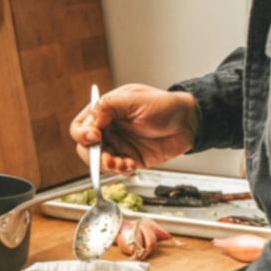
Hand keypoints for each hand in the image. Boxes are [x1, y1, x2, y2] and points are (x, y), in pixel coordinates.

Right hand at [70, 84, 199, 173]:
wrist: (189, 123)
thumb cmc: (165, 106)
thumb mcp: (135, 100)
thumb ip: (109, 106)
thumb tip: (92, 120)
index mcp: (105, 112)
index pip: (81, 125)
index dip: (82, 133)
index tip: (95, 136)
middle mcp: (108, 129)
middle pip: (85, 147)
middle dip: (94, 155)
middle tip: (107, 157)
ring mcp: (118, 145)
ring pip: (98, 161)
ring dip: (107, 165)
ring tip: (121, 163)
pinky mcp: (128, 158)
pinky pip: (116, 169)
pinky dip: (120, 169)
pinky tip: (131, 165)